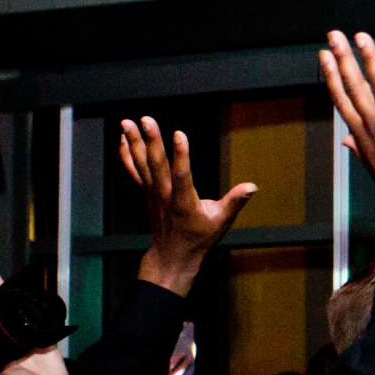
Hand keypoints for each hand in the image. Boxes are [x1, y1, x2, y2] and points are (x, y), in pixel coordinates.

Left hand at [121, 115, 257, 296]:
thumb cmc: (198, 237)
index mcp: (184, 203)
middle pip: (156, 165)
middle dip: (151, 141)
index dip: (181, 155)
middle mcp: (164, 195)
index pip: (182, 176)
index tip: (180, 134)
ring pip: (141, 164)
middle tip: (146, 120)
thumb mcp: (221, 221)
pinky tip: (123, 139)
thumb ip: (234, 201)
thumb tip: (252, 186)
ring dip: (134, 142)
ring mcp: (152, 193)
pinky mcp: (146, 191)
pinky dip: (126, 155)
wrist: (172, 255)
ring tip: (127, 122)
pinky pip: (133, 171)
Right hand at [318, 31, 374, 255]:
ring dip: (369, 60)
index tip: (324, 55)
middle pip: (354, 85)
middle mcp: (373, 124)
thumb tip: (346, 140)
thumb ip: (359, 146)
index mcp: (362, 131)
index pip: (342, 97)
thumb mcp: (372, 163)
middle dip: (343, 58)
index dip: (332, 74)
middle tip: (333, 35)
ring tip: (361, 38)